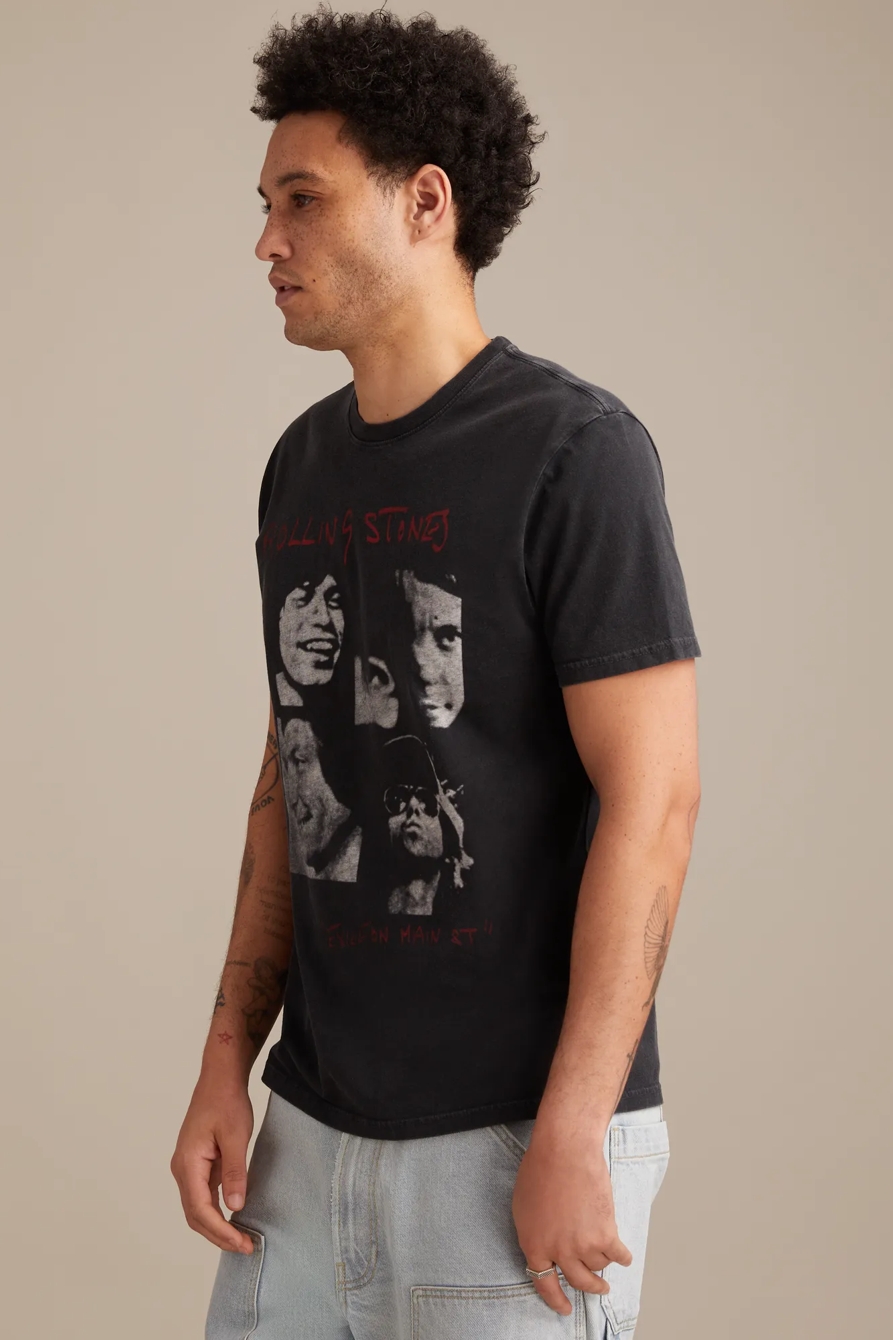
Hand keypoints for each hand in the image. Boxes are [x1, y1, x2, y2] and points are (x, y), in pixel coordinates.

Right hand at [170, 1076, 255, 1253]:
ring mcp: (187, 1168)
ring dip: (216, 1226)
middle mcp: (182, 1169)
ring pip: (197, 1208)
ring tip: (240, 1239)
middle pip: (195, 1215)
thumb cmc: (227, 1102)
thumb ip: (235, 1172)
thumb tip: (234, 1207)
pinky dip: (216, 1212)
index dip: (220, 1230)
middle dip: (218, 1235)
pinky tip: (233, 1219)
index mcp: (188, 1163)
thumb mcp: (237, 1136)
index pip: (199, 1209)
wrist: (219, 1079)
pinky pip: (202, 1195)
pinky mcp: (197, 1165)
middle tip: (245, 1246)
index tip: (241, 1242)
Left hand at [511, 1128, 631, 1315]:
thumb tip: (546, 1248)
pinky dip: (623, 1256)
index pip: (545, 1284)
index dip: (556, 1300)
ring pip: (599, 1265)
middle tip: (598, 1288)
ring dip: (603, 1260)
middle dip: (590, 1288)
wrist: (564, 1151)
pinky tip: (624, 1255)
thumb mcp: (523, 1207)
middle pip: (578, 1281)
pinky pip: (618, 1256)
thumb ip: (535, 1232)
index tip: (565, 1308)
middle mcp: (558, 1252)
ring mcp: (583, 1245)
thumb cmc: (541, 1169)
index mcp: (533, 1245)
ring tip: (606, 1253)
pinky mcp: (605, 1234)